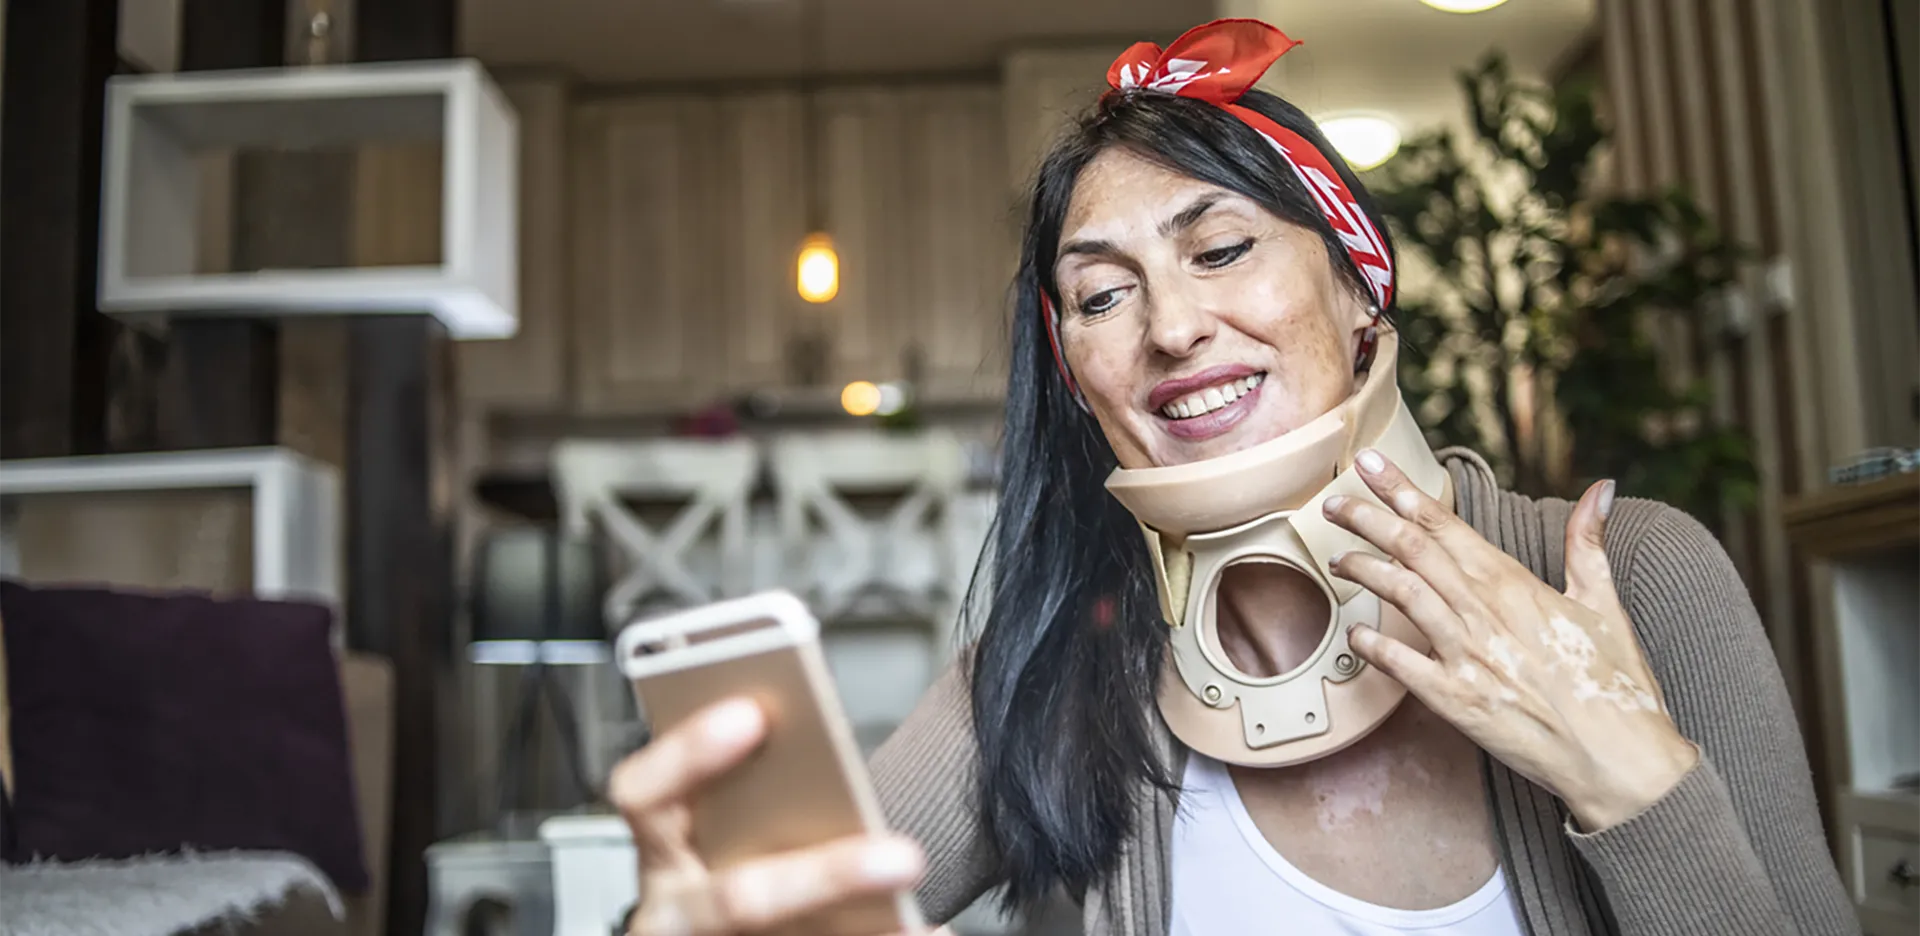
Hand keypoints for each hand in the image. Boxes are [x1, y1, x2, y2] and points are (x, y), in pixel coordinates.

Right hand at [610, 698, 932, 934]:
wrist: (720, 934)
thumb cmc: (728, 860)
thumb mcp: (720, 819)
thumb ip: (755, 785)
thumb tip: (818, 741)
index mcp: (661, 850)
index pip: (643, 794)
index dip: (687, 753)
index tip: (751, 713)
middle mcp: (671, 910)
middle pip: (738, 899)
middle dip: (826, 877)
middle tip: (904, 856)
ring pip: (770, 932)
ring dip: (858, 918)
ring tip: (926, 904)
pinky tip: (930, 930)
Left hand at [1321, 450, 1699, 831]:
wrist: (1621, 760)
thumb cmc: (1616, 685)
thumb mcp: (1604, 604)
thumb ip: (1588, 544)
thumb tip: (1600, 490)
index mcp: (1516, 584)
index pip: (1446, 525)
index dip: (1402, 491)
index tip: (1370, 466)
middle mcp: (1485, 613)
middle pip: (1413, 551)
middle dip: (1368, 520)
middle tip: (1333, 502)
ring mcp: (1467, 656)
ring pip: (1402, 595)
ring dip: (1365, 572)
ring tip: (1338, 559)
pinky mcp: (1457, 702)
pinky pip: (1402, 665)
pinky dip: (1374, 647)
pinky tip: (1353, 636)